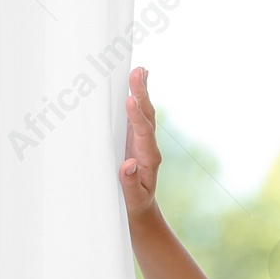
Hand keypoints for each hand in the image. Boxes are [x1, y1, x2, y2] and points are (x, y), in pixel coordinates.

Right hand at [119, 66, 161, 220]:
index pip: (144, 134)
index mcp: (149, 159)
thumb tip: (130, 165)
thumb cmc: (134, 204)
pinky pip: (137, 115)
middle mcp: (148, 146)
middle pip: (147, 116)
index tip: (130, 101)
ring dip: (141, 91)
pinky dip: (137, 97)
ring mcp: (142, 141)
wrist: (140, 209)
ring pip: (144, 113)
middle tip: (138, 72)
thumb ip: (131, 183)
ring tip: (140, 70)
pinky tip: (136, 82)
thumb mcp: (133, 199)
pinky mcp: (135, 139)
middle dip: (142, 94)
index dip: (137, 117)